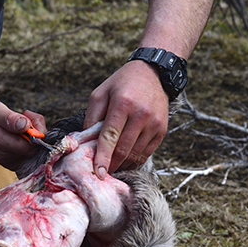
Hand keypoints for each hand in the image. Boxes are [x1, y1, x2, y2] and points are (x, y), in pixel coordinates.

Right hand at [0, 101, 46, 170]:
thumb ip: (9, 117)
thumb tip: (26, 125)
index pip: (31, 143)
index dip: (36, 129)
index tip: (27, 115)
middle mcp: (5, 156)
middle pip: (35, 148)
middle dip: (36, 132)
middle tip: (25, 118)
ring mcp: (9, 163)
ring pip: (34, 152)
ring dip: (33, 138)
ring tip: (20, 126)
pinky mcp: (13, 164)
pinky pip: (30, 155)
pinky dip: (29, 144)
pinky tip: (19, 135)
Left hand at [84, 61, 169, 175]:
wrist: (153, 73)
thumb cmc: (122, 84)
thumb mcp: (100, 93)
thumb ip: (91, 117)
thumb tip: (85, 141)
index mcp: (123, 104)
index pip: (110, 136)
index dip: (103, 157)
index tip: (97, 173)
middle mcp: (141, 114)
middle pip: (123, 149)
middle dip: (111, 164)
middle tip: (102, 172)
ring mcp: (154, 123)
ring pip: (135, 154)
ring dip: (122, 164)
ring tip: (112, 166)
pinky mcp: (162, 130)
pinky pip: (146, 153)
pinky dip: (134, 161)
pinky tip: (125, 161)